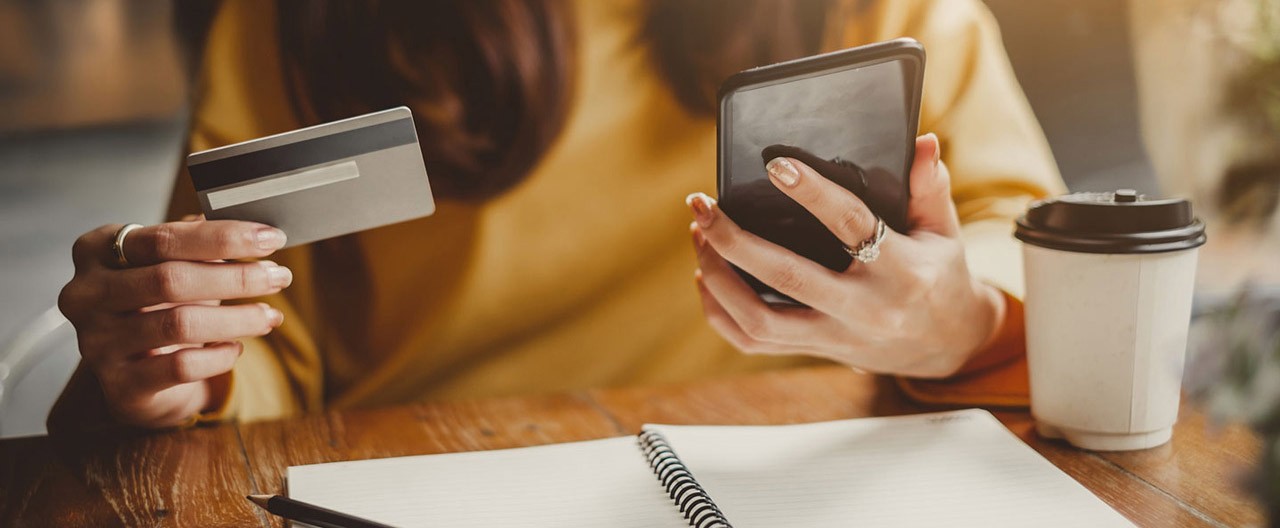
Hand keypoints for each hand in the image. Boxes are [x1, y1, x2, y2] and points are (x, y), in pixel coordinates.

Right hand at [58, 218, 291, 427]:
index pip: (164, 238)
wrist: (135, 371)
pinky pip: (181, 366)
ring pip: (179, 324)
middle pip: (170, 279)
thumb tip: (257, 231)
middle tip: (279, 277)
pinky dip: (219, 356)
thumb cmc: (159, 305)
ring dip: (237, 318)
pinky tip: (236, 348)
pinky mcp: (120, 384)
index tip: (271, 238)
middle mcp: (86, 294)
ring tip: (270, 315)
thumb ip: (202, 244)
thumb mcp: (173, 265)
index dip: (223, 237)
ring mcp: (97, 342)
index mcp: (97, 250)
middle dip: (236, 277)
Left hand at [688, 134, 1004, 377]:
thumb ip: (930, 186)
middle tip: (702, 205)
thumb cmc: (939, 275)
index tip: (775, 165)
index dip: (812, 193)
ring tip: (700, 235)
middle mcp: (865, 309)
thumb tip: (921, 141)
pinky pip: (753, 341)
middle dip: (735, 239)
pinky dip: (720, 311)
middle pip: (786, 277)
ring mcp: (836, 336)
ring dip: (718, 277)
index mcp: (902, 271)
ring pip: (759, 319)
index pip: (851, 225)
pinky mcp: (815, 351)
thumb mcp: (944, 231)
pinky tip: (706, 275)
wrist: (947, 346)